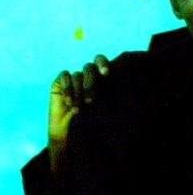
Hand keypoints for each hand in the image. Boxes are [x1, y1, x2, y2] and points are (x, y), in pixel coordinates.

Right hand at [47, 55, 109, 172]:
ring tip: (78, 110)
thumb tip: (129, 93)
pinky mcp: (60, 82)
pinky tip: (68, 103)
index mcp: (101, 78)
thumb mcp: (106, 111)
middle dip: (90, 83)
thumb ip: (114, 98)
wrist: (70, 133)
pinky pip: (64, 77)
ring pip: (77, 76)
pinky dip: (67, 90)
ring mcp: (74, 77)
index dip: (103, 64)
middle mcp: (88, 75)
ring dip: (78, 93)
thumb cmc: (93, 122)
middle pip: (89, 68)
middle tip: (91, 101)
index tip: (106, 73)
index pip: (102, 61)